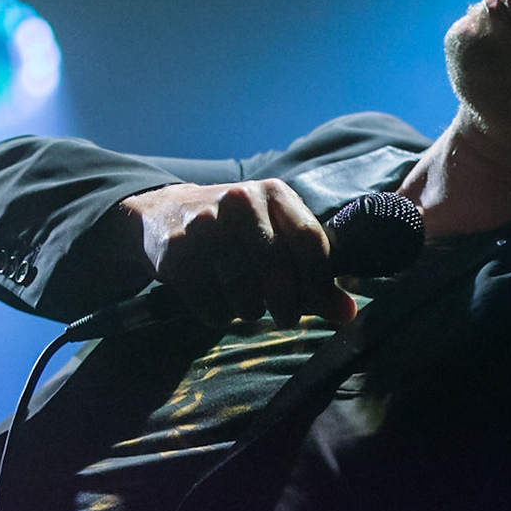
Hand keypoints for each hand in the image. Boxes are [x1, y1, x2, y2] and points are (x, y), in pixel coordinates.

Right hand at [119, 180, 356, 328]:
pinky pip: (212, 307)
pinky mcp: (177, 253)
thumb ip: (312, 272)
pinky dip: (220, 316)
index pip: (309, 239)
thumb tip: (347, 313)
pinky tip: (216, 300)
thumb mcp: (275, 236)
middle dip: (289, 306)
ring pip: (245, 293)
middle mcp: (241, 201)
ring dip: (251, 311)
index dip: (321, 281)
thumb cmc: (235, 232)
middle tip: (287, 317)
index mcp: (273, 193)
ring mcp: (206, 225)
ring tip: (245, 300)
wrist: (163, 215)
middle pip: (278, 269)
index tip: (326, 306)